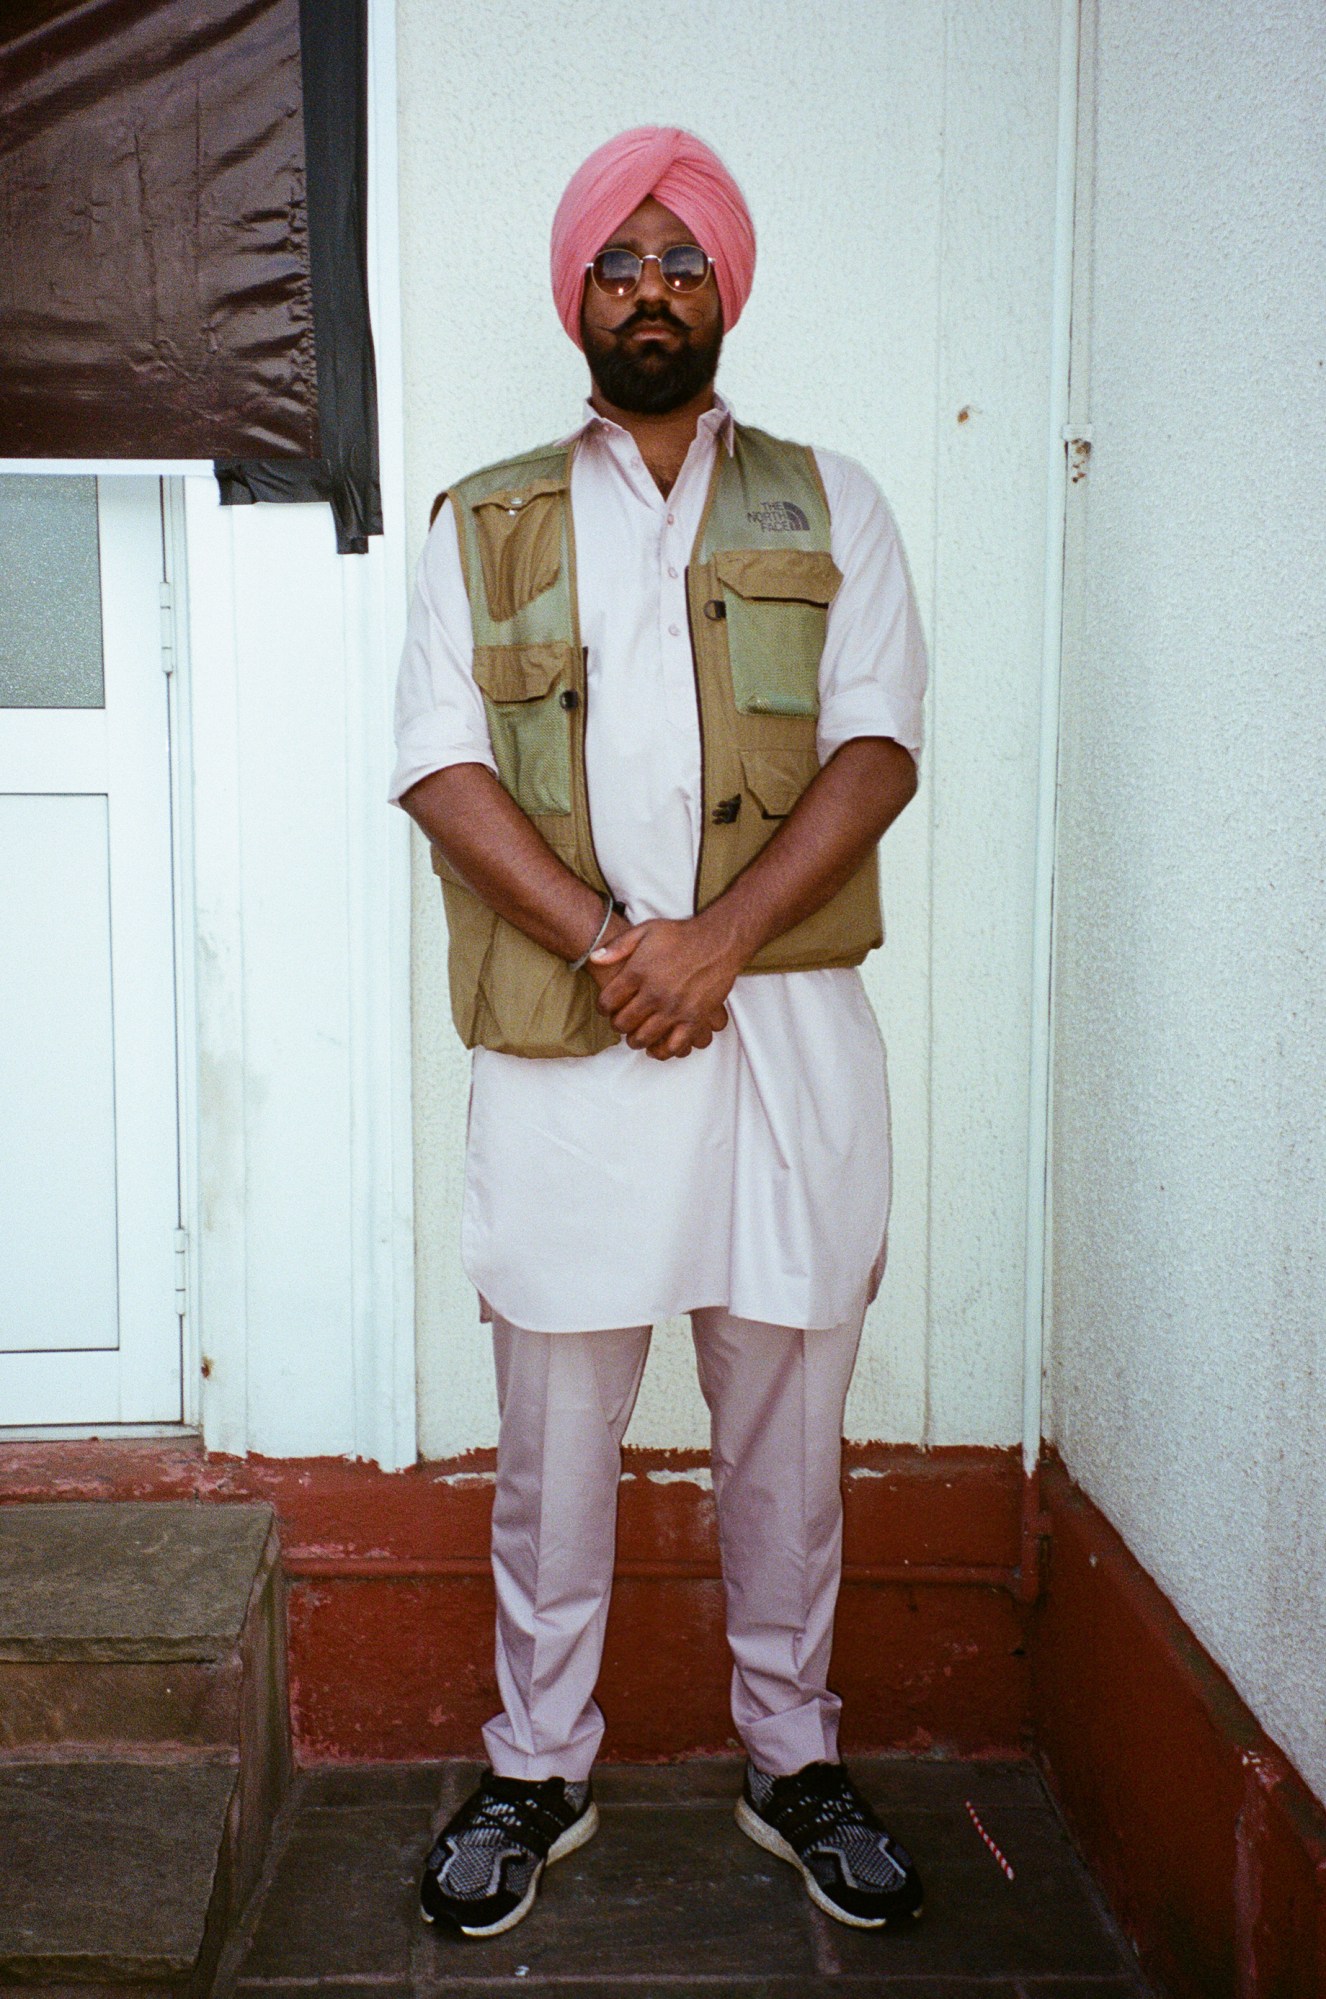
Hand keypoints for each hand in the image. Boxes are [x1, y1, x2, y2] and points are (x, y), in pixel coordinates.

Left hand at [589, 912, 742, 1059]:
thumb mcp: (645, 931)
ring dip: (635, 1040)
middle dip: (618, 1025)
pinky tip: (657, 1048)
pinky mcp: (694, 1019)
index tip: (606, 1008)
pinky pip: (674, 1045)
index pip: (608, 1001)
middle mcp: (654, 993)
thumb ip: (618, 946)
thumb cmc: (681, 935)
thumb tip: (594, 959)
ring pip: (644, 1038)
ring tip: (636, 1037)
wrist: (718, 941)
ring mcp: (674, 1009)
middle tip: (621, 1023)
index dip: (603, 1008)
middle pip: (623, 1022)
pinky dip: (662, 1052)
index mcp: (638, 973)